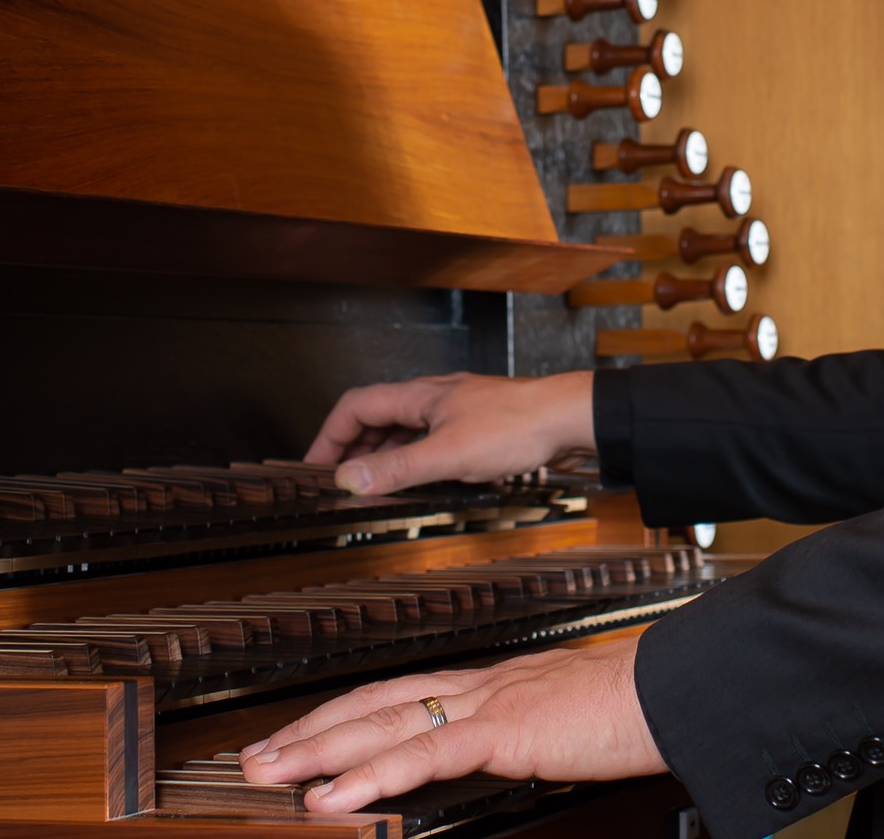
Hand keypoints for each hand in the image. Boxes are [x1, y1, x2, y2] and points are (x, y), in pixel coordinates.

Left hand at [238, 638, 663, 811]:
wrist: (673, 689)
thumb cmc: (634, 707)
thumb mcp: (563, 727)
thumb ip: (524, 739)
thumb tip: (511, 757)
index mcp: (490, 686)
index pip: (397, 695)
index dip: (344, 714)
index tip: (303, 735)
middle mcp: (477, 686)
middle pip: (373, 703)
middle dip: (310, 730)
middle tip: (258, 756)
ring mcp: (486, 704)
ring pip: (381, 723)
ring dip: (318, 750)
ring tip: (271, 773)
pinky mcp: (502, 730)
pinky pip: (423, 754)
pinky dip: (371, 774)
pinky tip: (334, 795)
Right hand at [305, 370, 594, 494]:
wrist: (569, 417)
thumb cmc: (517, 426)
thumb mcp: (447, 454)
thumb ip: (398, 468)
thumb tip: (348, 478)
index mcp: (419, 396)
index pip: (355, 407)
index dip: (329, 436)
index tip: (314, 466)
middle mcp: (433, 397)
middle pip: (377, 417)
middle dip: (353, 449)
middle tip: (340, 483)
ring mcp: (456, 409)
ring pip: (406, 430)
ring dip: (385, 456)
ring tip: (375, 487)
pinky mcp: (477, 425)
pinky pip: (432, 439)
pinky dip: (416, 459)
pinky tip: (423, 481)